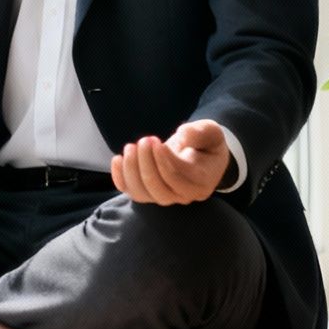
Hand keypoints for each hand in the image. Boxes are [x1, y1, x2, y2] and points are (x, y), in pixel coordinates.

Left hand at [109, 119, 230, 204]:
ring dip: (132, 170)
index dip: (163, 161)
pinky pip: (131, 192)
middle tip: (145, 140)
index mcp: (201, 181)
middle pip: (159, 190)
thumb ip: (200, 132)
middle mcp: (184, 195)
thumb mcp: (211, 132)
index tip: (155, 141)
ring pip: (143, 194)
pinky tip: (117, 158)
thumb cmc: (206, 143)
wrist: (202, 155)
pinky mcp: (149, 192)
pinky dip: (120, 178)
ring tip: (131, 146)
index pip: (177, 179)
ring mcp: (166, 196)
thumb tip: (183, 135)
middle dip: (146, 165)